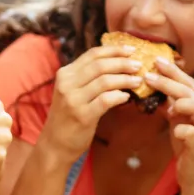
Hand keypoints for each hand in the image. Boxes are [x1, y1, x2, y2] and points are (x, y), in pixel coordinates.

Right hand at [41, 45, 142, 161]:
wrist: (54, 144)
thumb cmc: (68, 117)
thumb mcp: (72, 91)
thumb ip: (87, 77)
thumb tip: (116, 63)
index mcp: (65, 74)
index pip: (92, 54)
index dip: (114, 50)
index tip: (131, 50)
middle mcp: (67, 84)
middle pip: (100, 65)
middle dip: (123, 63)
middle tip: (139, 65)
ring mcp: (73, 99)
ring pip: (105, 81)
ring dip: (125, 79)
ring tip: (138, 81)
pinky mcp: (82, 115)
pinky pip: (106, 100)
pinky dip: (119, 96)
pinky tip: (126, 97)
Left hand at [144, 59, 193, 194]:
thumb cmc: (189, 147)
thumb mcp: (179, 121)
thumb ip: (172, 104)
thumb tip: (155, 85)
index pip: (190, 83)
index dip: (173, 72)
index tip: (155, 60)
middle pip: (191, 91)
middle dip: (169, 81)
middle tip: (148, 74)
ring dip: (177, 100)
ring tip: (161, 99)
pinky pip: (193, 135)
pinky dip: (182, 129)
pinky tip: (174, 129)